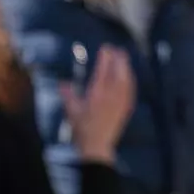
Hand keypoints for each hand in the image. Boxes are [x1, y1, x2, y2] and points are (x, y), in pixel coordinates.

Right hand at [59, 45, 134, 164]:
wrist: (96, 145)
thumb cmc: (82, 128)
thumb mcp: (71, 111)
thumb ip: (68, 95)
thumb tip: (63, 83)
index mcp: (96, 94)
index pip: (103, 70)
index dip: (105, 57)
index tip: (105, 48)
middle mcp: (110, 96)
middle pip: (118, 72)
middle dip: (118, 59)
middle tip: (116, 50)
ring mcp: (120, 101)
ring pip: (126, 79)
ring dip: (125, 66)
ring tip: (123, 58)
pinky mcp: (126, 107)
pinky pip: (130, 89)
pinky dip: (130, 79)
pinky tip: (129, 76)